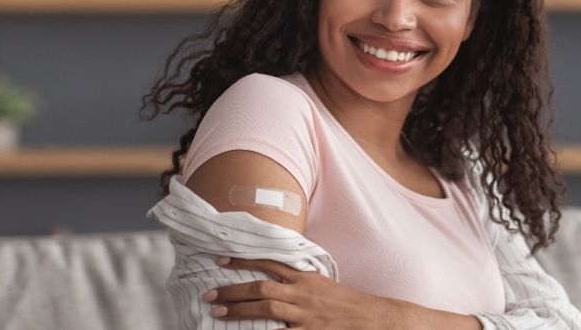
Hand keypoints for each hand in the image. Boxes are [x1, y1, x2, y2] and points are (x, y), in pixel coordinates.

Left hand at [201, 256, 401, 328]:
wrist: (371, 319)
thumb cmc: (345, 302)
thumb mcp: (321, 284)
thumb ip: (297, 280)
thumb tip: (272, 275)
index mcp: (305, 277)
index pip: (269, 263)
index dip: (243, 261)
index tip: (220, 260)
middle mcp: (302, 293)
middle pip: (261, 288)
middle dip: (232, 290)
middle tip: (209, 294)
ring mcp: (305, 315)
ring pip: (266, 309)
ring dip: (239, 310)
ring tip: (217, 312)